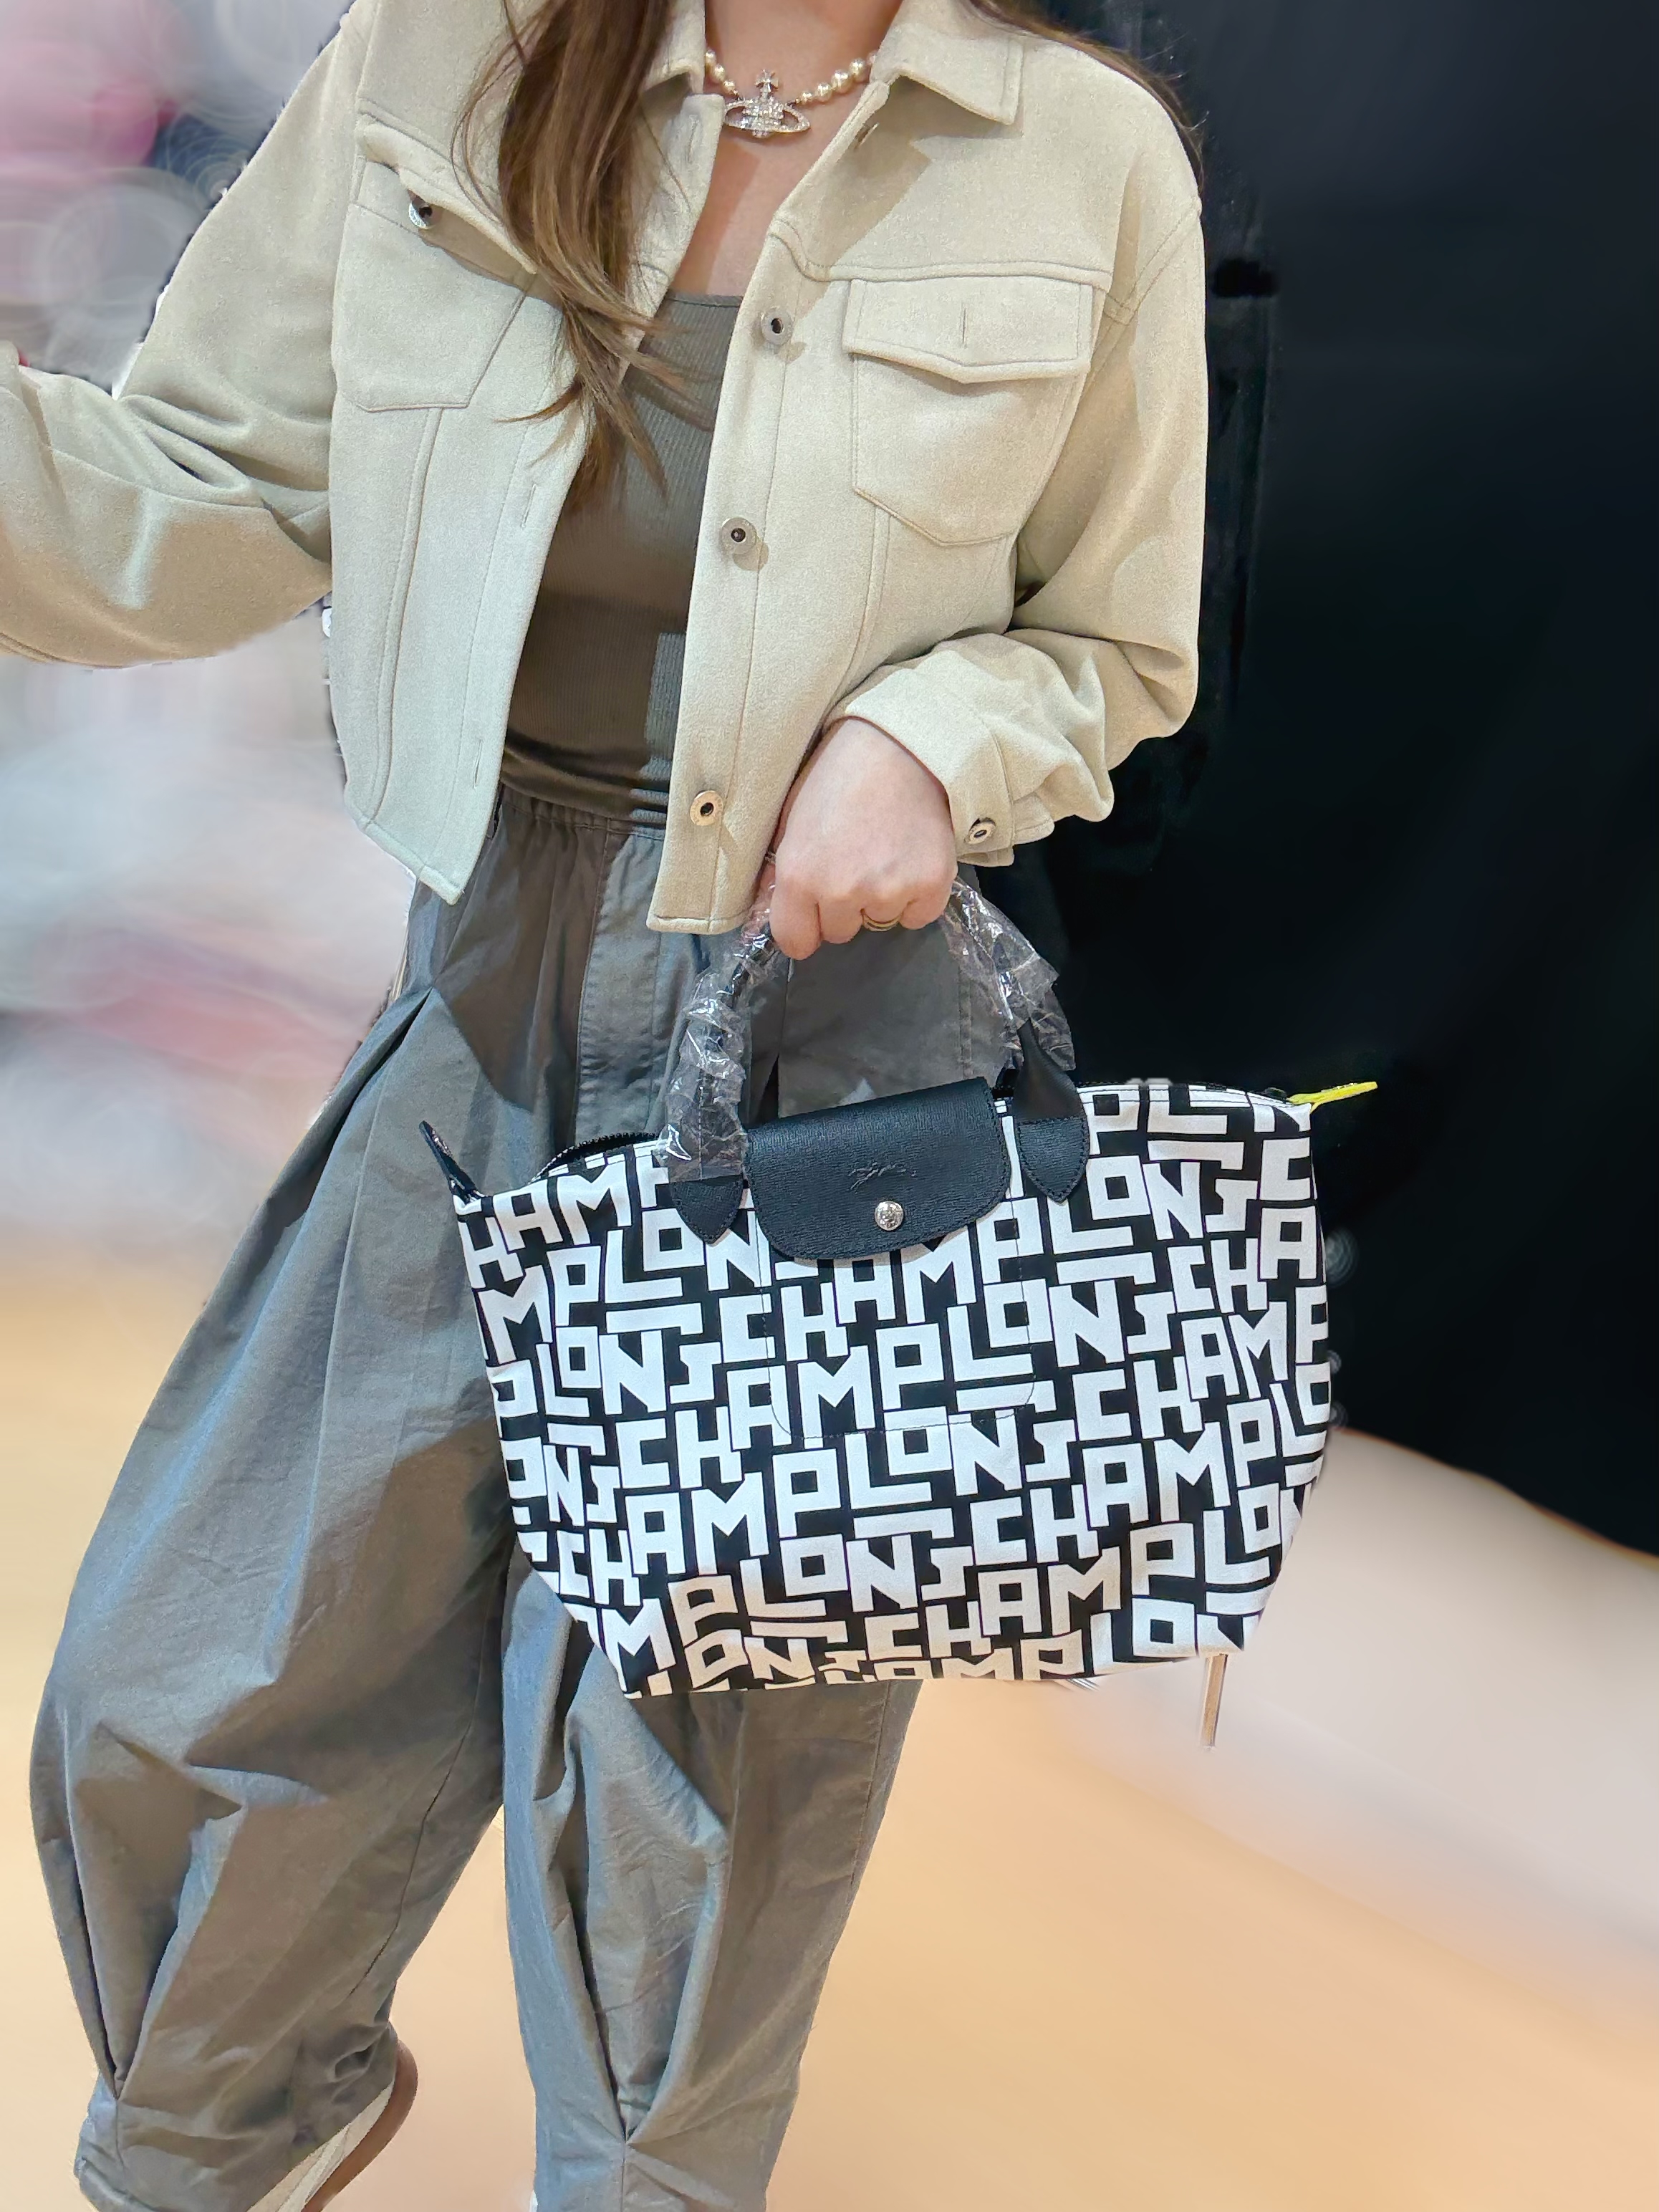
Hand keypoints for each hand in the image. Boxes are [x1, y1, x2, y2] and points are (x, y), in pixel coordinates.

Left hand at [761, 717, 957, 959]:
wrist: (900, 744)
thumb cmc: (838, 774)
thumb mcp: (791, 819)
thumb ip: (777, 873)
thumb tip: (763, 914)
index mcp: (800, 876)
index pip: (796, 943)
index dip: (805, 927)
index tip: (814, 910)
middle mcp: (841, 891)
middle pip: (840, 933)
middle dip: (844, 906)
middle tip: (855, 860)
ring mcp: (889, 891)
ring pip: (879, 921)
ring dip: (881, 898)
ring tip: (885, 851)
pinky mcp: (931, 886)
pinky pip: (917, 916)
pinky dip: (916, 896)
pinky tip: (911, 858)